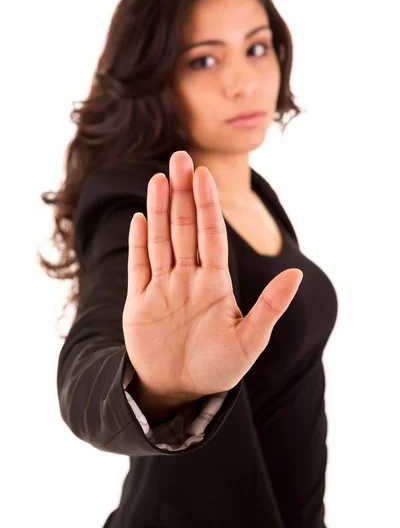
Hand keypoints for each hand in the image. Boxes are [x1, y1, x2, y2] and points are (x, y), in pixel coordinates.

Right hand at [122, 150, 302, 400]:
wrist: (179, 391)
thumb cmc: (218, 367)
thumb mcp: (250, 341)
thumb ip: (270, 306)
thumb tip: (296, 274)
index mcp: (216, 283)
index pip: (211, 235)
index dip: (208, 205)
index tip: (205, 176)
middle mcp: (188, 278)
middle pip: (184, 228)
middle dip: (183, 194)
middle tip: (180, 158)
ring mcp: (162, 287)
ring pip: (160, 239)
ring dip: (159, 209)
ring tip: (159, 179)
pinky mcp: (139, 301)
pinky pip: (138, 266)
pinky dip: (138, 243)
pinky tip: (140, 218)